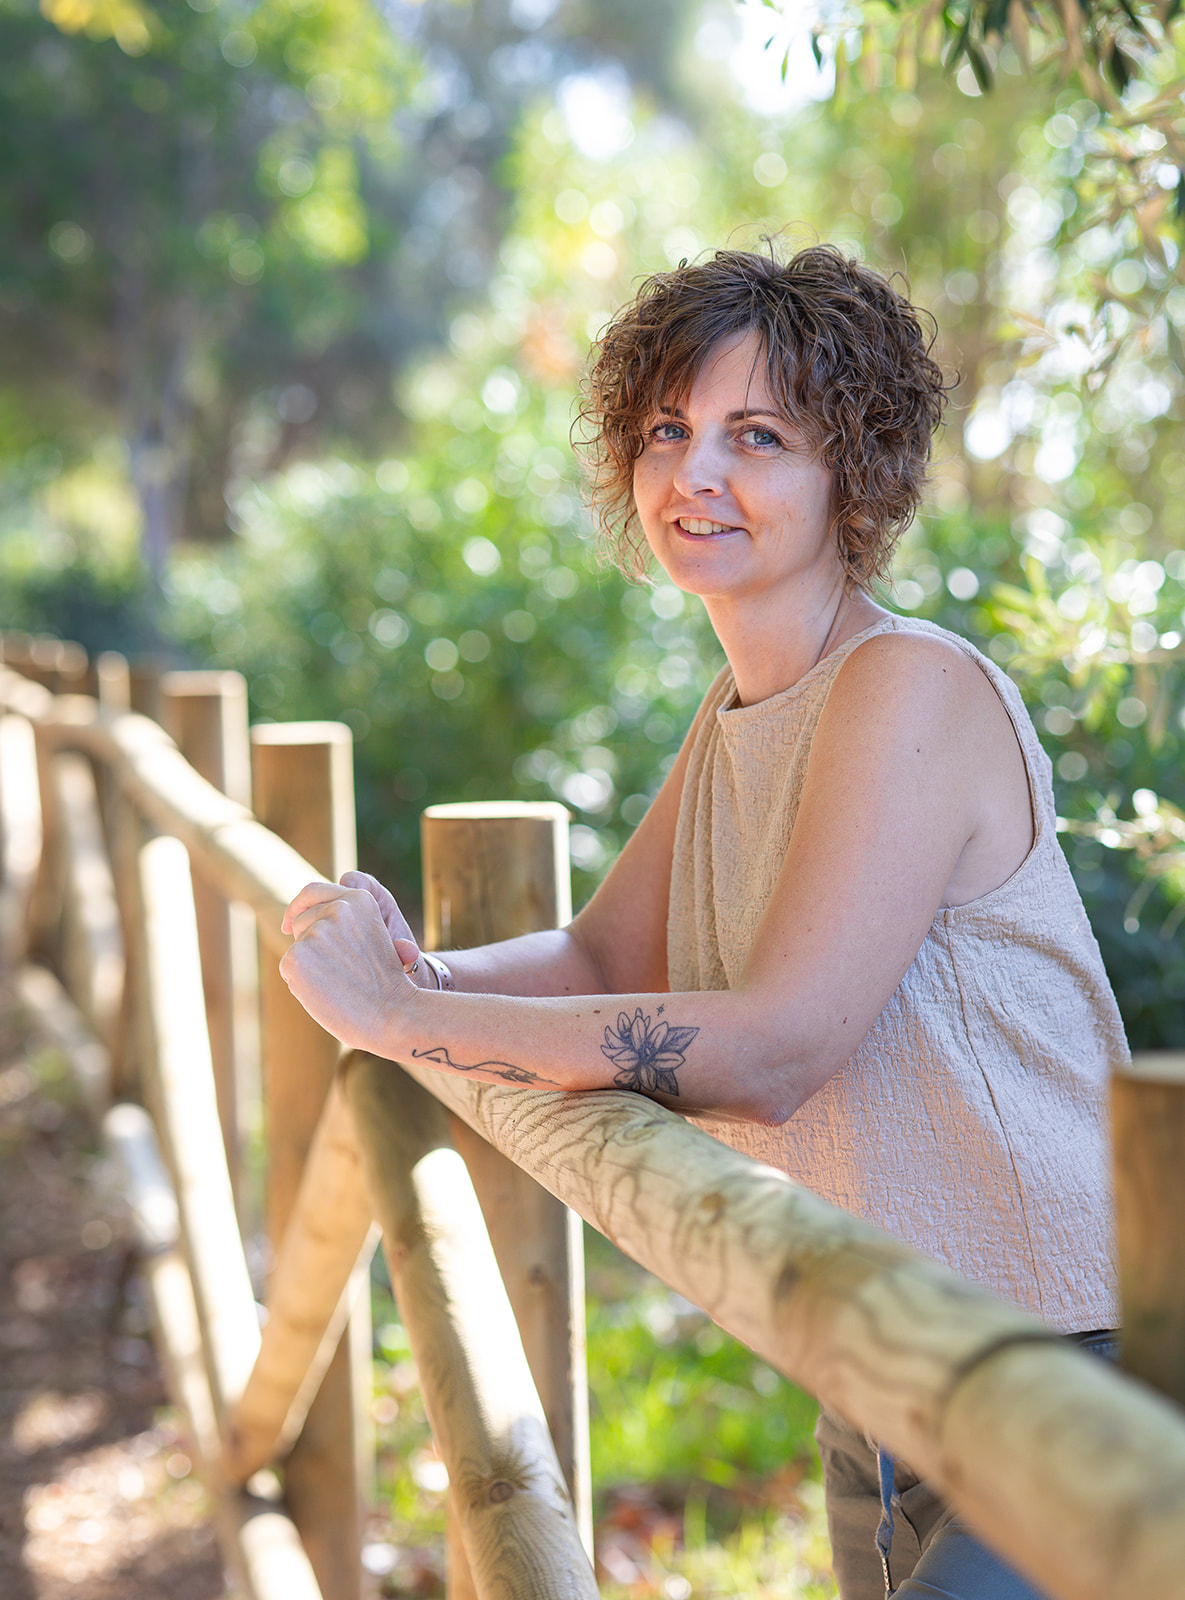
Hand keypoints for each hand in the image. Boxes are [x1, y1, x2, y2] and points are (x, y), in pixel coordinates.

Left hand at [279, 876, 419, 1051]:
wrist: (391, 1014)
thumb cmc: (385, 985)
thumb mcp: (373, 937)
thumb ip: (346, 923)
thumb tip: (306, 920)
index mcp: (360, 898)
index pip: (313, 891)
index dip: (299, 906)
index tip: (288, 923)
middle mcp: (338, 908)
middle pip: (301, 920)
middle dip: (307, 940)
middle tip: (333, 969)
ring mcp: (317, 931)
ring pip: (296, 946)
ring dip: (308, 964)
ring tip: (337, 983)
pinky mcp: (297, 955)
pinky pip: (288, 968)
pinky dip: (300, 983)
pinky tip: (325, 993)